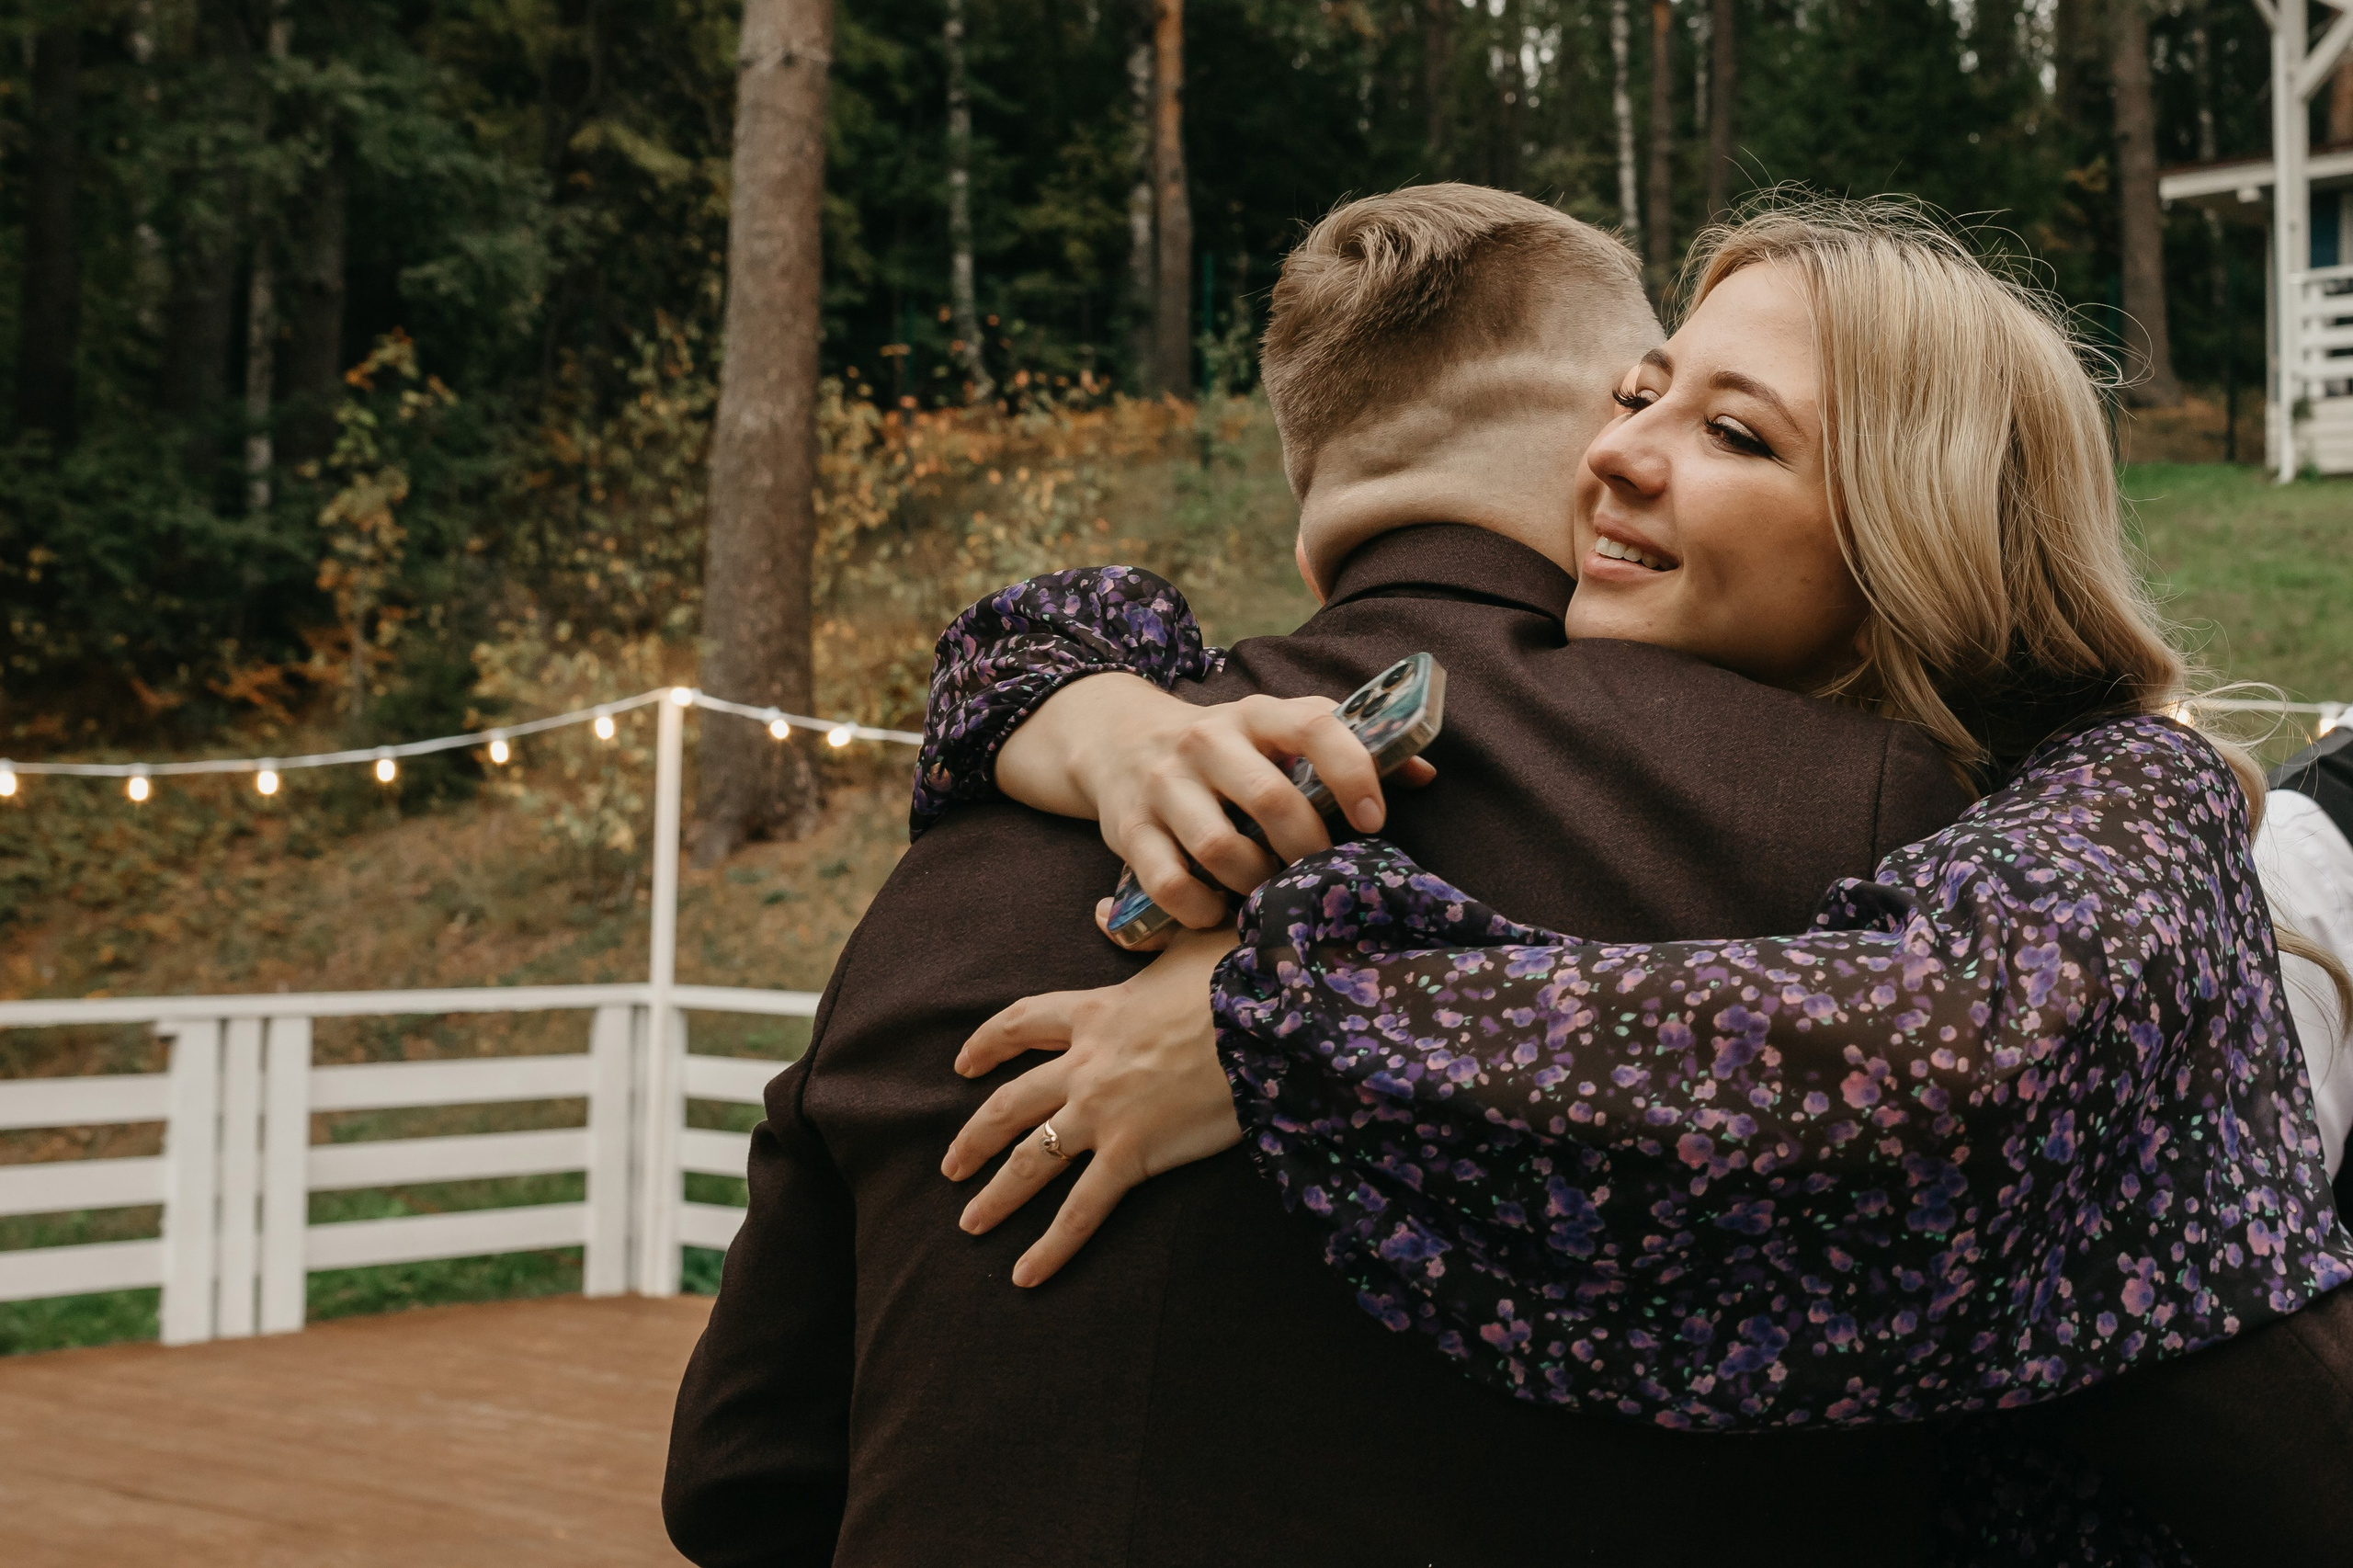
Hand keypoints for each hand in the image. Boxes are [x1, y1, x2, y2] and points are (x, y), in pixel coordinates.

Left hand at [940, 926, 1243, 1285]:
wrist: (1268, 1018)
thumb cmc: (1236, 976)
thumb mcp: (1181, 939)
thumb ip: (1138, 932)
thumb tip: (1103, 907)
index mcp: (1095, 1011)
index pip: (1021, 1024)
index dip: (987, 1044)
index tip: (964, 1064)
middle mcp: (1085, 1065)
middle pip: (1009, 1103)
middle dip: (974, 1136)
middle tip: (950, 1165)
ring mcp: (1104, 1112)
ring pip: (1032, 1158)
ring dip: (995, 1194)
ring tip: (969, 1223)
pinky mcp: (1133, 1154)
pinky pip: (1081, 1210)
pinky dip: (1051, 1246)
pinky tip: (1025, 1274)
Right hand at [996, 673, 1434, 931]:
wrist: (1118, 740)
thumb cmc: (1225, 749)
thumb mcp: (1278, 732)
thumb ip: (1347, 748)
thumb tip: (1425, 775)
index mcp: (1257, 713)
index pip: (1314, 724)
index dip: (1352, 771)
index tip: (1374, 819)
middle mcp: (1207, 740)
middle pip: (1270, 798)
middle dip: (1306, 848)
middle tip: (1318, 873)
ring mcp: (1164, 784)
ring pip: (1219, 847)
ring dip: (1256, 883)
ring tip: (1268, 892)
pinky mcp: (1128, 828)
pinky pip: (1170, 883)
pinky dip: (1202, 910)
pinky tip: (1218, 911)